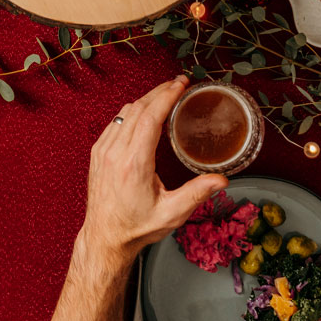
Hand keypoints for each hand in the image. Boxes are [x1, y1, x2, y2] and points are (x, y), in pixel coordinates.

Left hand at [78, 77, 226, 267]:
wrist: (105, 237)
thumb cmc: (136, 227)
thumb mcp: (171, 214)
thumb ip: (197, 194)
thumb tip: (222, 180)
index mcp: (133, 163)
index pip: (149, 117)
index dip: (166, 96)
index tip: (180, 84)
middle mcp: (115, 152)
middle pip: (137, 109)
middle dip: (159, 92)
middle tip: (179, 83)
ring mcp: (103, 151)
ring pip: (124, 113)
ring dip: (145, 99)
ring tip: (166, 94)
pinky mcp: (98, 153)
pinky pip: (115, 122)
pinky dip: (132, 111)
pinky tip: (144, 112)